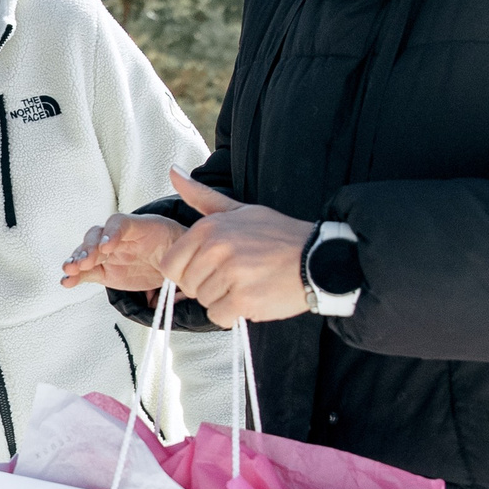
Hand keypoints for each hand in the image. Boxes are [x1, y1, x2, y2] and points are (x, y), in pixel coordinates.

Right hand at [62, 213, 187, 292]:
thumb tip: (185, 281)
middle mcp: (119, 237)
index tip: (107, 247)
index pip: (120, 223)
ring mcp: (109, 254)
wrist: (170, 258)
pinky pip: (86, 272)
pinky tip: (67, 281)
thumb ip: (179, 256)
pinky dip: (75, 276)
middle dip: (88, 248)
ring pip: (88, 252)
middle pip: (97, 235)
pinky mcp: (103, 270)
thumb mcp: (182, 246)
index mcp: (140, 227)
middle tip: (84, 262)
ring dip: (77, 260)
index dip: (111, 233)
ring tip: (70, 270)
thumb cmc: (176, 247)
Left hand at [156, 168, 315, 326]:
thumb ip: (202, 196)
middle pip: (188, 285)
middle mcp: (216, 249)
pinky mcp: (243, 299)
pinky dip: (233, 314)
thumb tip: (173, 171)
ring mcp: (230, 275)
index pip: (170, 265)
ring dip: (222, 299)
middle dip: (207, 285)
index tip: (210, 267)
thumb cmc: (278, 236)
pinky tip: (253, 297)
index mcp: (208, 228)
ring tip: (248, 283)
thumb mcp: (239, 209)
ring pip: (203, 302)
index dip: (188, 271)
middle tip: (236, 275)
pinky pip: (218, 317)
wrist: (319, 258)